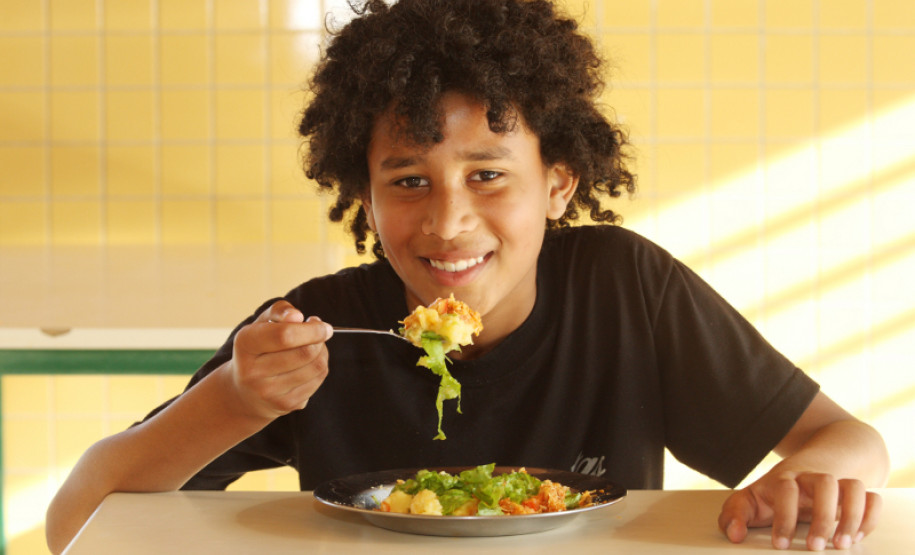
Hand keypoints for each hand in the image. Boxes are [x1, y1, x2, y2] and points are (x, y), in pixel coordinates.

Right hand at [225, 300, 332, 419]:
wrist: (244, 392)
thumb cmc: (259, 348)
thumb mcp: (262, 323)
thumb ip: (280, 311)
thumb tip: (297, 316)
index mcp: (245, 344)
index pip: (285, 335)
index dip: (311, 329)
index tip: (320, 323)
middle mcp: (253, 371)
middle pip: (305, 352)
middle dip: (319, 339)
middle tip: (320, 332)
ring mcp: (268, 392)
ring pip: (316, 367)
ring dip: (322, 351)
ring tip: (314, 345)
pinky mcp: (285, 405)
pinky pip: (318, 380)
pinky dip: (321, 367)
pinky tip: (310, 362)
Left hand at [718, 470, 881, 550]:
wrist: (811, 464)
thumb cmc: (774, 491)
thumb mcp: (750, 499)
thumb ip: (734, 515)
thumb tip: (734, 534)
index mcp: (784, 478)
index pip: (786, 489)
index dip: (784, 517)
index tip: (780, 545)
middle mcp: (812, 477)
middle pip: (824, 483)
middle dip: (821, 516)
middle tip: (814, 548)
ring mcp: (837, 483)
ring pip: (853, 487)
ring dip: (851, 516)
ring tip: (841, 545)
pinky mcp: (854, 493)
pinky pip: (872, 497)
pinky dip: (870, 517)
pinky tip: (857, 536)